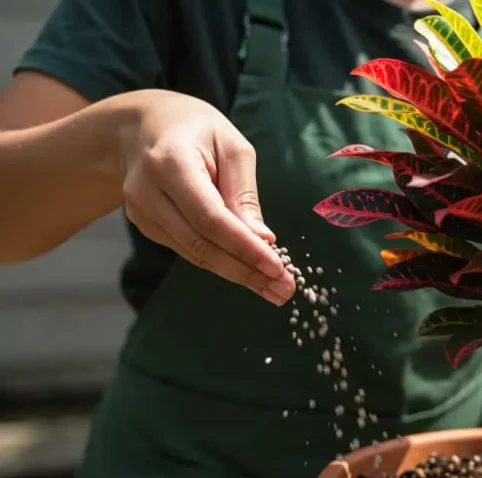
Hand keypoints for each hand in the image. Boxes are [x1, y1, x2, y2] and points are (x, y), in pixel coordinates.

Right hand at [119, 90, 293, 304]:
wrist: (141, 128)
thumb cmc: (197, 131)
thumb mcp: (231, 146)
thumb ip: (244, 193)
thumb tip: (263, 239)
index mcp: (170, 162)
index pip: (210, 217)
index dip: (244, 247)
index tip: (277, 268)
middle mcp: (147, 191)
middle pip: (200, 243)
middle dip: (245, 271)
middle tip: (284, 290)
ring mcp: (141, 212)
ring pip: (194, 253)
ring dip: (237, 274)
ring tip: (275, 289)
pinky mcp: (146, 225)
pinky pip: (188, 249)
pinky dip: (221, 262)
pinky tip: (249, 270)